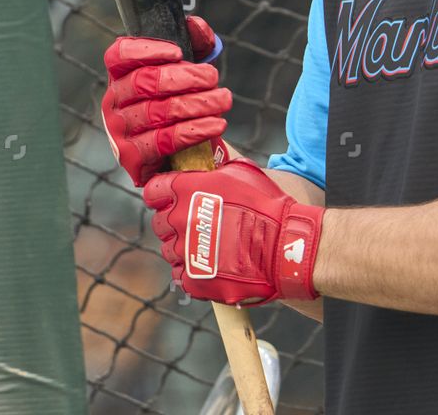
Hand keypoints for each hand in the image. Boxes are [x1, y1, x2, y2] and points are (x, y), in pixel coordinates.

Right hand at [102, 15, 229, 186]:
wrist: (182, 152)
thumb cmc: (181, 102)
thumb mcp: (191, 69)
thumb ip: (195, 42)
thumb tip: (195, 25)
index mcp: (121, 75)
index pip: (119, 55)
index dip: (146, 50)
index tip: (178, 53)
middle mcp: (114, 101)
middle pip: (144, 81)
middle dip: (184, 77)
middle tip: (212, 77)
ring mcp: (120, 130)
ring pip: (157, 111)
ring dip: (196, 104)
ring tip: (222, 100)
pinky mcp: (133, 157)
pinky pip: (163, 141)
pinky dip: (193, 131)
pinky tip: (216, 124)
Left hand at [143, 158, 323, 304]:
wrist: (284, 244)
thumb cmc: (266, 204)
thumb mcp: (239, 172)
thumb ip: (212, 168)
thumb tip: (204, 160)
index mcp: (184, 190)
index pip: (153, 191)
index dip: (163, 195)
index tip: (174, 198)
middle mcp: (178, 220)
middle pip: (160, 222)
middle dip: (175, 222)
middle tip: (199, 223)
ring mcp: (184, 251)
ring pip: (170, 250)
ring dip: (184, 247)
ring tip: (209, 246)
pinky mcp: (194, 278)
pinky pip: (181, 274)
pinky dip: (192, 271)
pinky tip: (211, 264)